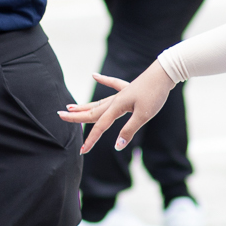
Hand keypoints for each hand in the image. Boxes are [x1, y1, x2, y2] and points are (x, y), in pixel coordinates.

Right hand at [58, 63, 175, 152]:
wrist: (164, 74)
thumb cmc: (154, 94)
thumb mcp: (143, 116)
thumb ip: (129, 130)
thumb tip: (116, 145)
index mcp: (117, 107)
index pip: (100, 126)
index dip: (91, 140)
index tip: (82, 151)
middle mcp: (115, 100)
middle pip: (92, 111)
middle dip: (76, 116)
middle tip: (60, 116)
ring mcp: (121, 94)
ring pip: (99, 102)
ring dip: (84, 105)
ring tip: (70, 105)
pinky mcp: (128, 89)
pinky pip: (113, 85)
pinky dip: (103, 80)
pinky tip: (94, 75)